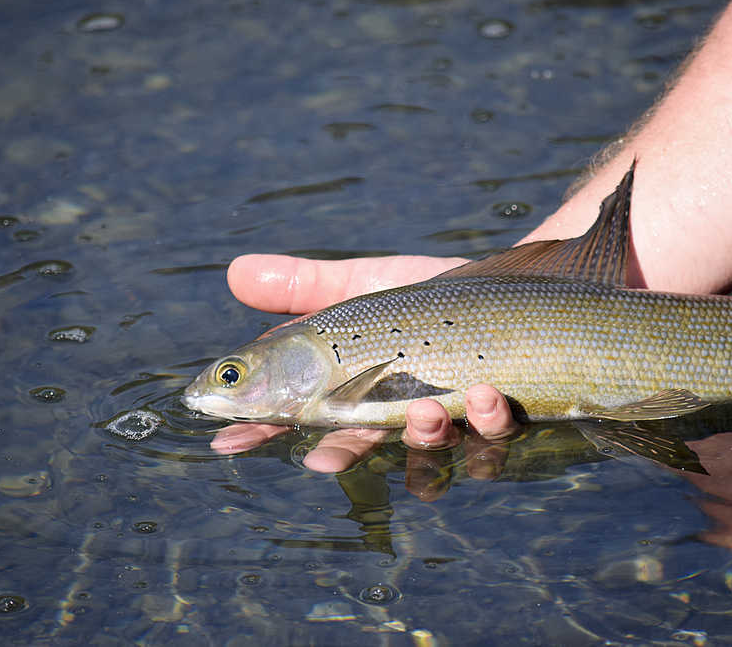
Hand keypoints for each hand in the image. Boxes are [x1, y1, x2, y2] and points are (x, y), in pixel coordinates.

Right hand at [209, 254, 520, 490]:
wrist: (503, 284)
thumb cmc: (424, 298)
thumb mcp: (360, 286)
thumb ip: (304, 287)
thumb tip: (235, 272)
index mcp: (352, 392)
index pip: (297, 418)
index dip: (260, 432)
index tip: (229, 440)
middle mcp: (393, 417)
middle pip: (357, 450)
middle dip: (340, 457)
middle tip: (322, 460)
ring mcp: (447, 423)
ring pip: (428, 454)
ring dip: (423, 437)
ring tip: (426, 409)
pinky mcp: (497, 418)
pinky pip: (492, 439)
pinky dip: (487, 422)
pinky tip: (487, 394)